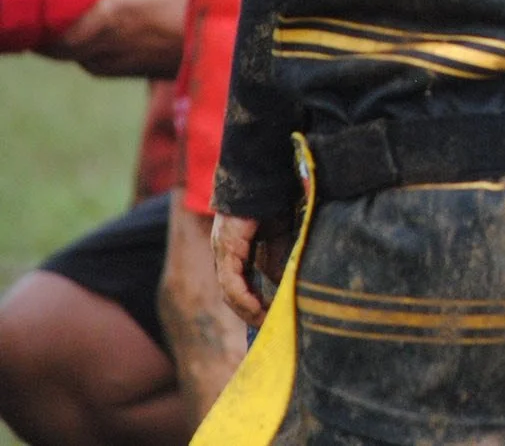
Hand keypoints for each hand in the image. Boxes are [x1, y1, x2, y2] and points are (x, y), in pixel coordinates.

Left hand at [41, 0, 186, 77]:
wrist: (223, 30)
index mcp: (110, 16)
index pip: (62, 39)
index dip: (48, 37)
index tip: (46, 24)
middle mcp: (112, 42)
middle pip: (70, 53)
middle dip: (61, 44)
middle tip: (59, 29)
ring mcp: (127, 61)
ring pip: (89, 63)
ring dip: (81, 53)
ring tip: (82, 38)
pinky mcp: (143, 71)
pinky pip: (109, 69)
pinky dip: (100, 60)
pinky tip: (108, 47)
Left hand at [213, 213, 289, 327]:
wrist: (264, 178)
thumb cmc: (271, 202)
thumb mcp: (277, 237)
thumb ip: (275, 259)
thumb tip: (280, 283)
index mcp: (235, 251)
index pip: (239, 285)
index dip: (253, 303)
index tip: (270, 317)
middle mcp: (225, 253)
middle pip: (232, 293)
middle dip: (250, 312)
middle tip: (268, 326)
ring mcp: (223, 251)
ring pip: (229, 291)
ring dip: (247, 309)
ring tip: (265, 321)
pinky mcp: (227, 247)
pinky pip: (231, 281)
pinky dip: (243, 297)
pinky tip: (257, 307)